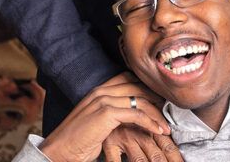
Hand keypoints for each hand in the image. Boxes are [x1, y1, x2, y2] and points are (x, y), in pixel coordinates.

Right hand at [39, 74, 171, 161]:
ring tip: (166, 126)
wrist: (61, 150)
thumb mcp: (96, 122)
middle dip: (155, 99)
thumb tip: (130, 116)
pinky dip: (150, 122)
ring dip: (157, 114)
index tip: (159, 100)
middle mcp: (100, 91)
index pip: (127, 78)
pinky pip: (136, 114)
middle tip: (168, 112)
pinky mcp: (106, 113)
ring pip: (139, 100)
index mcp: (97, 90)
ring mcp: (103, 100)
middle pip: (136, 87)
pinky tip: (158, 130)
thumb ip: (110, 114)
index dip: (145, 87)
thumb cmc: (77, 141)